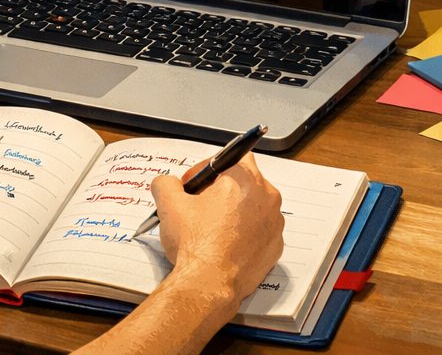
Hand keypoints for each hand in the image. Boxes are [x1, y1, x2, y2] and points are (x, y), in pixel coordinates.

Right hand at [149, 155, 283, 308]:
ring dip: (236, 211)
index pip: (231, 157)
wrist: (209, 284)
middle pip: (244, 181)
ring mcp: (274, 223)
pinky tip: (226, 244)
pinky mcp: (275, 246)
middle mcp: (267, 197)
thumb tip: (166, 183)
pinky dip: (246, 234)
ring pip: (254, 206)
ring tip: (212, 228)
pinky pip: (261, 231)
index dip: (209, 168)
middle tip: (200, 206)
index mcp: (244, 179)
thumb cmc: (195, 243)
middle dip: (222, 189)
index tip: (195, 185)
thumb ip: (165, 183)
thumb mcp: (169, 204)